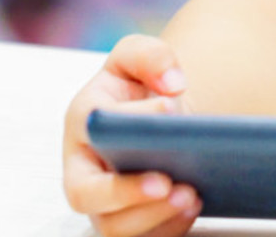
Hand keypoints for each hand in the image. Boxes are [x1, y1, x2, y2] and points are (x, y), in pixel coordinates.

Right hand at [62, 34, 202, 236]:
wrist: (157, 121)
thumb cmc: (140, 89)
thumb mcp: (139, 57)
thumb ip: (151, 56)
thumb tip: (172, 83)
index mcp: (82, 120)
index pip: (95, 125)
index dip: (130, 120)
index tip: (169, 110)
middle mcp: (83, 167)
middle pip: (85, 193)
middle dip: (125, 192)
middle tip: (166, 182)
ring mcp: (101, 202)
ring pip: (111, 226)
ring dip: (152, 216)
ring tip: (190, 194)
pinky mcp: (124, 224)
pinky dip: (166, 229)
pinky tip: (193, 206)